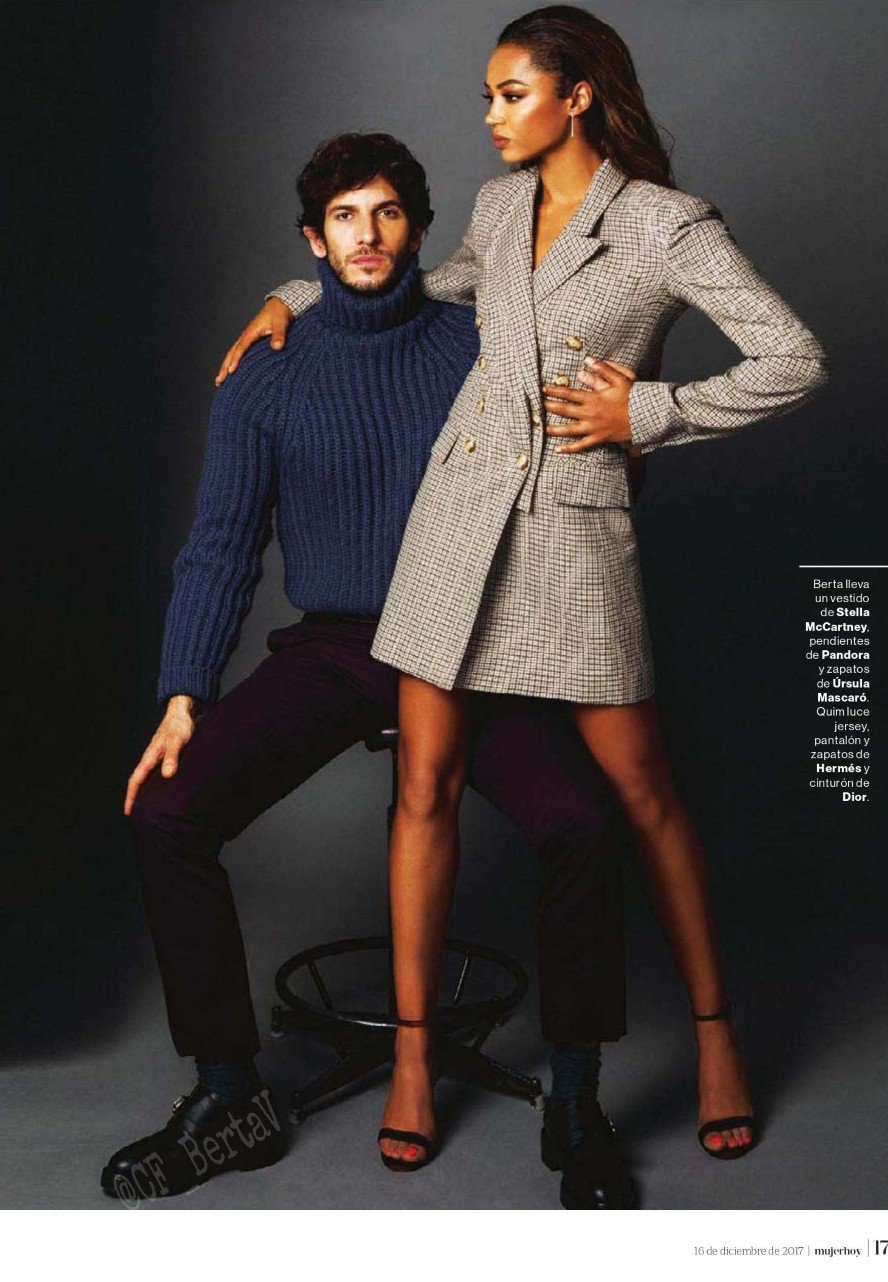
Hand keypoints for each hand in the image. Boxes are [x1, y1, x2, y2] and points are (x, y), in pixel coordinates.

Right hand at [124, 696, 195, 814]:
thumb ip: (172, 757)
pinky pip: (156, 773)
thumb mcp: (177, 741)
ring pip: (147, 777)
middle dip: (135, 798)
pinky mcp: (166, 754)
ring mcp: (157, 756)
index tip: (128, 811)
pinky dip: (155, 783)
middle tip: (135, 815)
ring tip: (147, 807)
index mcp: (150, 756)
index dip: (131, 796)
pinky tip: (162, 790)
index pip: (136, 781)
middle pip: (139, 781)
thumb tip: (167, 774)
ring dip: (145, 791)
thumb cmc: (180, 725)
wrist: (182, 711)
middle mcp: (151, 757)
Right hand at [215, 298, 291, 385]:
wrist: (279, 306)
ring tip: (219, 381)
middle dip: (224, 367)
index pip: (241, 348)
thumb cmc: (279, 314)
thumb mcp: (281, 323)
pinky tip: (231, 373)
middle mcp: (246, 336)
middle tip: (219, 381)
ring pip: (232, 354)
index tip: (231, 371)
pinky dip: (232, 363)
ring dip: (225, 367)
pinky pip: (238, 354)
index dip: (235, 360)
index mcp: (251, 332)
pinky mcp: (250, 342)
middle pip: (231, 353)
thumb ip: (279, 335)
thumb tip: (277, 347)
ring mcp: (246, 339)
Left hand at [543, 358, 635, 452]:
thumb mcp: (620, 378)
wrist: (645, 416)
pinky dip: (569, 448)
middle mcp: (590, 413)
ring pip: (569, 430)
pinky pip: (581, 446)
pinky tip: (558, 449)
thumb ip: (603, 369)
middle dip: (549, 408)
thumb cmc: (633, 396)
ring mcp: (593, 428)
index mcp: (593, 398)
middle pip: (564, 411)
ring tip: (541, 428)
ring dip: (554, 429)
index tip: (542, 389)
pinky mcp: (599, 438)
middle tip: (537, 406)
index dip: (554, 391)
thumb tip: (587, 359)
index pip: (568, 393)